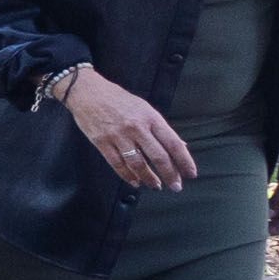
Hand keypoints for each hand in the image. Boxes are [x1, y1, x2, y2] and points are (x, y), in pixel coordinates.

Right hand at [60, 69, 194, 191]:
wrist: (88, 92)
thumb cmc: (119, 99)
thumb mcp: (144, 108)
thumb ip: (160, 128)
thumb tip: (179, 145)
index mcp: (151, 118)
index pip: (173, 143)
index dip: (184, 161)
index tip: (190, 174)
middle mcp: (137, 127)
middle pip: (158, 156)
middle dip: (169, 174)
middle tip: (176, 187)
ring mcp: (118, 136)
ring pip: (138, 163)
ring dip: (149, 178)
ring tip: (156, 185)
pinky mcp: (102, 142)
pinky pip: (117, 164)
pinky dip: (127, 175)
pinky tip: (135, 182)